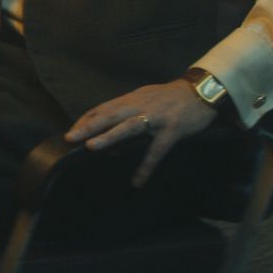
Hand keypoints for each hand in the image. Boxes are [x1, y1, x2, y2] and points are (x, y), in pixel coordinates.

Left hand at [64, 79, 217, 186]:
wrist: (202, 91)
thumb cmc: (170, 96)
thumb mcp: (145, 96)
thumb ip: (128, 107)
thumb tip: (109, 122)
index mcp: (132, 98)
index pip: (104, 108)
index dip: (87, 119)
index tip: (72, 131)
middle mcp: (140, 105)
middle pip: (110, 115)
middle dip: (89, 126)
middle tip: (70, 137)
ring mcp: (156, 118)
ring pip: (128, 127)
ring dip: (109, 137)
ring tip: (92, 147)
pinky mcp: (172, 130)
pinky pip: (157, 150)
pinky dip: (146, 166)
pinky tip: (137, 181)